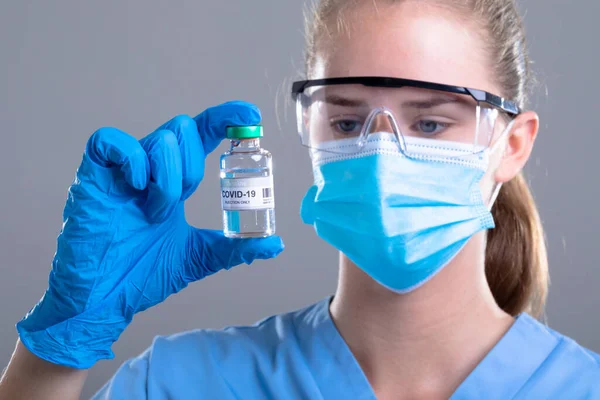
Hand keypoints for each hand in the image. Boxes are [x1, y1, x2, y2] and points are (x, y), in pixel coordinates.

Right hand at [16, 101, 283, 368]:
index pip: (201, 135)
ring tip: (155, 212)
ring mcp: (121, 171)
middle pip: (183, 129)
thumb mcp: (198, 257)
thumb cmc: (141, 276)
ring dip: (168, 178)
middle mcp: (149, 169)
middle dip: (193, 165)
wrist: (103, 302)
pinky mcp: (93, 176)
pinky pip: (112, 141)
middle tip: (181, 201)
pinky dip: (133, 161)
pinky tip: (136, 188)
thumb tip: (276, 245)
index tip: (251, 115)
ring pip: (160, 138)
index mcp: (173, 182)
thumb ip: (235, 248)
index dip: (225, 118)